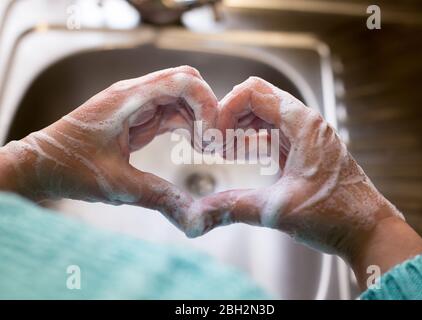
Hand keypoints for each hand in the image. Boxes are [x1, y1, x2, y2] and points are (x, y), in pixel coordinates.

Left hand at [0, 66, 217, 231]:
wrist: (43, 166)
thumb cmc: (70, 169)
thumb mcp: (117, 186)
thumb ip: (158, 197)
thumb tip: (193, 217)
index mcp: (128, 99)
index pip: (183, 81)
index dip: (206, 104)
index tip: (210, 137)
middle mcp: (135, 94)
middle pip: (187, 83)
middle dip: (207, 109)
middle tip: (211, 143)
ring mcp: (137, 103)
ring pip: (182, 97)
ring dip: (199, 118)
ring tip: (205, 148)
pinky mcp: (138, 115)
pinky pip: (172, 111)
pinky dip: (188, 124)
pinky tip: (192, 144)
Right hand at [194, 76, 405, 252]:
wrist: (368, 232)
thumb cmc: (336, 216)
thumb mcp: (277, 209)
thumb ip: (233, 206)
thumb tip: (197, 215)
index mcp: (303, 124)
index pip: (253, 92)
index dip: (226, 108)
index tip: (214, 136)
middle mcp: (306, 123)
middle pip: (258, 99)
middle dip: (230, 116)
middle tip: (214, 143)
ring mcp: (308, 136)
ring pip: (265, 115)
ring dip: (241, 127)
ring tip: (224, 149)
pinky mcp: (306, 150)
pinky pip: (274, 132)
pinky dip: (254, 139)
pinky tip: (241, 155)